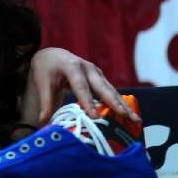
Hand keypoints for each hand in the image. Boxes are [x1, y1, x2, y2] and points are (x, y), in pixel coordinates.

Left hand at [22, 47, 140, 124]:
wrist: (53, 55)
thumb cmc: (47, 69)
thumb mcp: (42, 83)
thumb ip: (45, 102)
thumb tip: (42, 122)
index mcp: (71, 66)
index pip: (80, 86)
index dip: (88, 101)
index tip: (94, 116)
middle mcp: (87, 68)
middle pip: (102, 86)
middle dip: (115, 102)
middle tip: (126, 116)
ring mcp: (96, 72)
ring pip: (111, 90)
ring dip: (123, 104)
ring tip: (134, 119)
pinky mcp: (100, 78)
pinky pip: (111, 92)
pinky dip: (120, 103)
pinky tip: (129, 115)